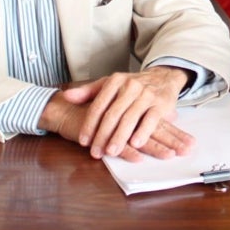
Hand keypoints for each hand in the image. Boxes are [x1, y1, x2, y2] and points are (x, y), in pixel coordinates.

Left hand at [39, 66, 192, 160]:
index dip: (89, 124)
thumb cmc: (132, 85)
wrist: (163, 76)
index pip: (99, 105)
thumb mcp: (110, 84)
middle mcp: (130, 86)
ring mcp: (146, 94)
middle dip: (102, 135)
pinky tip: (135, 144)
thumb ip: (88, 91)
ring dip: (120, 137)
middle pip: (112, 114)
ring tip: (111, 152)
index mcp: (115, 81)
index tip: (83, 140)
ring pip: (130, 118)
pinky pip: (151, 119)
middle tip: (95, 152)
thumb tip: (66, 96)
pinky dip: (143, 132)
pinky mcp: (161, 103)